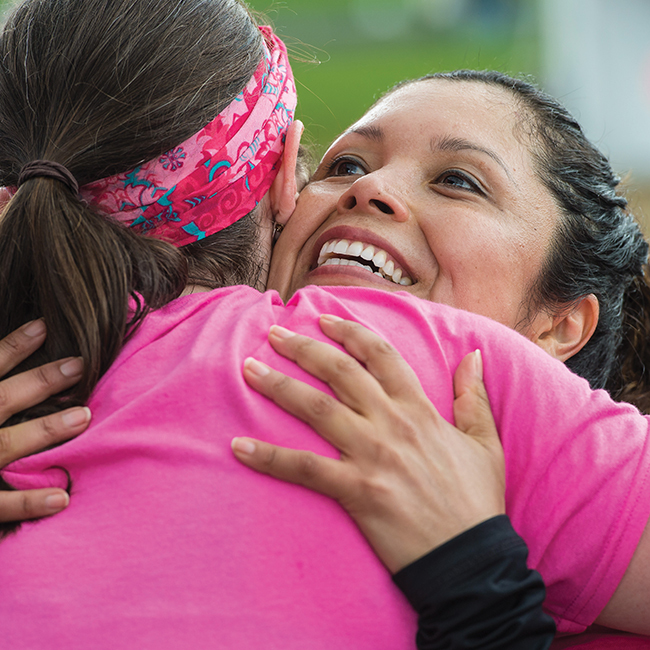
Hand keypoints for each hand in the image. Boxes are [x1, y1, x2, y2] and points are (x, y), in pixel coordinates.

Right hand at [0, 319, 89, 521]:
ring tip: (84, 416)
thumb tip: (14, 362)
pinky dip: (26, 502)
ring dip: (44, 430)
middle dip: (40, 381)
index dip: (11, 347)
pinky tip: (61, 498)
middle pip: (0, 400)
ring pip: (4, 445)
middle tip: (79, 365)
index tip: (44, 326)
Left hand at [233, 315, 504, 572]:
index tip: (324, 318)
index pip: (380, 355)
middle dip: (304, 348)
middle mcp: (392, 424)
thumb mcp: (485, 442)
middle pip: (340, 372)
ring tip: (248, 369)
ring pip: (316, 409)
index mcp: (419, 409)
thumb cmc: (476, 501)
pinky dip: (270, 457)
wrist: (471, 561)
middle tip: (274, 334)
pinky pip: (304, 469)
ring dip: (279, 386)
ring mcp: (372, 456)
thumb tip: (473, 355)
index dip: (350, 332)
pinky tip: (240, 446)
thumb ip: (473, 396)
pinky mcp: (356, 491)